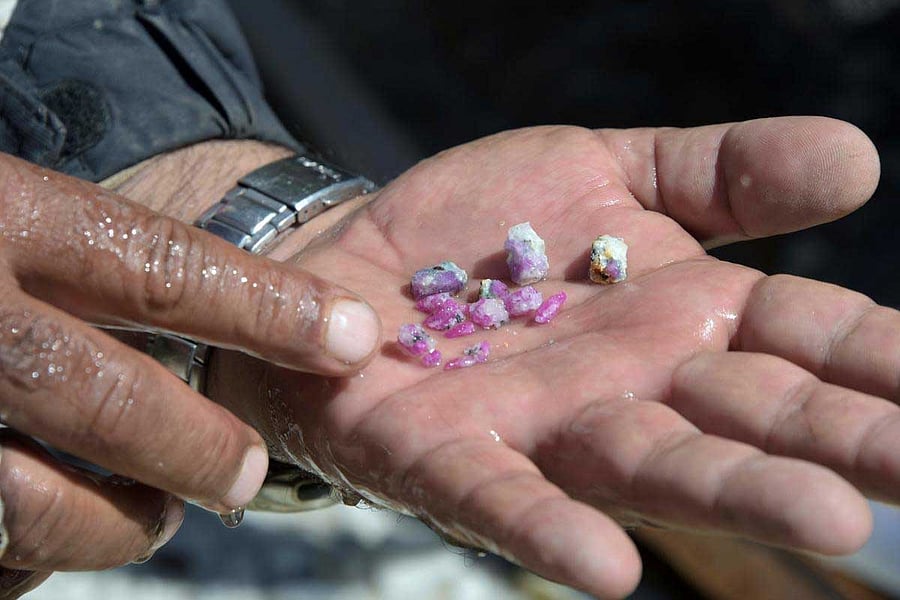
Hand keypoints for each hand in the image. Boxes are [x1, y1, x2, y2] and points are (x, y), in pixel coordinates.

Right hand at [0, 150, 380, 585]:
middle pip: (96, 394)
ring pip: (24, 499)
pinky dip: (24, 553)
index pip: (157, 263)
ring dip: (109, 523)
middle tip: (245, 475)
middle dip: (190, 445)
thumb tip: (256, 326)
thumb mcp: (8, 213)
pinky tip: (45, 536)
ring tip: (156, 516)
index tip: (351, 337)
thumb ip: (86, 262)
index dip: (265, 308)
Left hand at [209, 118, 886, 597]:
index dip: (881, 357)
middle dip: (838, 440)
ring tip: (824, 517)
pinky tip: (604, 569)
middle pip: (748, 415)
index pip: (804, 336)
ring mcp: (542, 426)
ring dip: (732, 490)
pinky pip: (501, 496)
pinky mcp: (446, 452)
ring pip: (649, 463)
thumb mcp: (612, 169)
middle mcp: (629, 385)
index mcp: (681, 317)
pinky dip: (547, 530)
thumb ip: (724, 173)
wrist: (361, 251)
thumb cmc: (495, 227)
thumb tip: (859, 160)